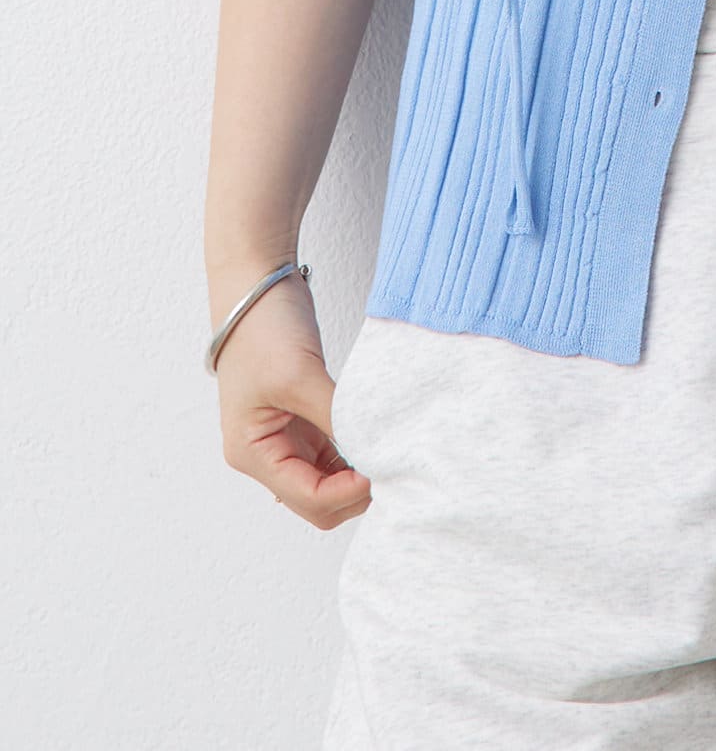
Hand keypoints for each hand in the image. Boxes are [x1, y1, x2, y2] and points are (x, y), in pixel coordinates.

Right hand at [210, 260, 370, 529]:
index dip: (349, 493)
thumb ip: (336, 418)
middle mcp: (266, 453)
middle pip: (319, 501)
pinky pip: (337, 450)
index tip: (385, 470)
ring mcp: (286, 436)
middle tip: (394, 465)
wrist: (256, 283)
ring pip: (331, 479)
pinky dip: (359, 449)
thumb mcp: (300, 376)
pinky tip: (382, 436)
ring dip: (360, 472)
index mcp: (252, 453)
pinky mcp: (305, 416)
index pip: (308, 499)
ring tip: (393, 451)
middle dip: (356, 491)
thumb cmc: (263, 328)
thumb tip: (377, 451)